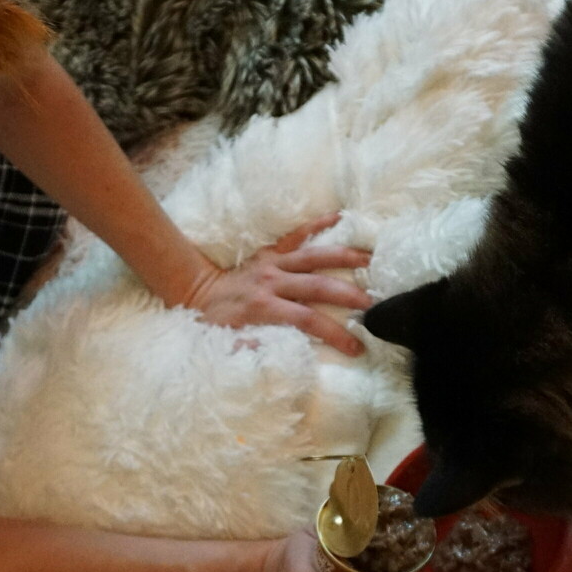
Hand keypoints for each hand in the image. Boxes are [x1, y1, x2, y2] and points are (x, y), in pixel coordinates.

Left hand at [181, 214, 374, 355]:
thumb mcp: (228, 344)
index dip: (335, 334)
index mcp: (264, 308)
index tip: (356, 347)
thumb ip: (254, 349)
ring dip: (344, 257)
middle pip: (318, 286)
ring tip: (371, 260)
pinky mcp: (270, 251)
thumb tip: (285, 356)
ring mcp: (272, 263)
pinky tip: (339, 216)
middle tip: (376, 304)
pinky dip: (317, 224)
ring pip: (314, 256)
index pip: (308, 321)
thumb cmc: (216, 322)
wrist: (196, 290)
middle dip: (349, 295)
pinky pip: (295, 234)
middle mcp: (272, 282)